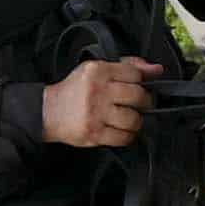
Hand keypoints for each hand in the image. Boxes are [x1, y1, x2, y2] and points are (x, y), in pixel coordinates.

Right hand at [40, 56, 156, 148]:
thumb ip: (128, 67)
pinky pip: (123, 138)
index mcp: (98, 71)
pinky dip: (128, 136)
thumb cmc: (74, 91)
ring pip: (134, 119)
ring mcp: (95, 113)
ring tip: (129, 118)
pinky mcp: (94, 133)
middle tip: (139, 104)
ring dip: (136, 121)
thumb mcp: (97, 70)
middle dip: (144, 102)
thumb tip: (156, 70)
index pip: (135, 74)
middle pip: (138, 96)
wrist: (48, 112)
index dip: (142, 82)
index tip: (140, 87)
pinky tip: (121, 130)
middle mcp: (97, 91)